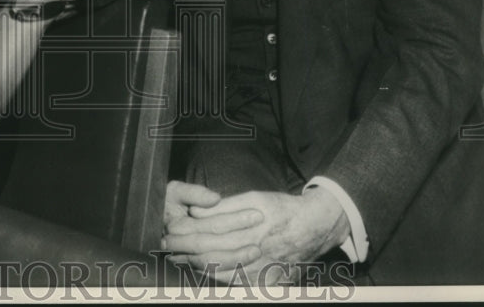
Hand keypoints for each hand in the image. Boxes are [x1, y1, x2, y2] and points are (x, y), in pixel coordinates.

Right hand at [161, 180, 263, 272]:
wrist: (153, 221)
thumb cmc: (166, 203)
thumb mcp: (175, 191)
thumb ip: (193, 193)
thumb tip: (215, 199)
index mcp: (176, 227)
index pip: (210, 225)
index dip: (234, 220)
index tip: (257, 214)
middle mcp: (178, 248)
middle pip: (213, 248)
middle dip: (239, 242)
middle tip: (261, 236)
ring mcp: (184, 261)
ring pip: (212, 266)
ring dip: (236, 260)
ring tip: (256, 251)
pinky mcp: (190, 270)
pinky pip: (211, 276)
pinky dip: (229, 273)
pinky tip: (246, 268)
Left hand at [181, 188, 348, 283]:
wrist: (315, 226)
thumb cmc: (283, 209)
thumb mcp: (255, 198)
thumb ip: (225, 206)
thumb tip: (196, 212)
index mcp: (248, 230)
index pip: (208, 236)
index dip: (186, 236)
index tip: (170, 234)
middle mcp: (254, 253)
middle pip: (210, 257)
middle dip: (185, 254)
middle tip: (168, 250)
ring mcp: (261, 271)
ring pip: (221, 274)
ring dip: (197, 268)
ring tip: (180, 260)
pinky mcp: (268, 282)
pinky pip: (237, 284)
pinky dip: (218, 278)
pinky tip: (206, 272)